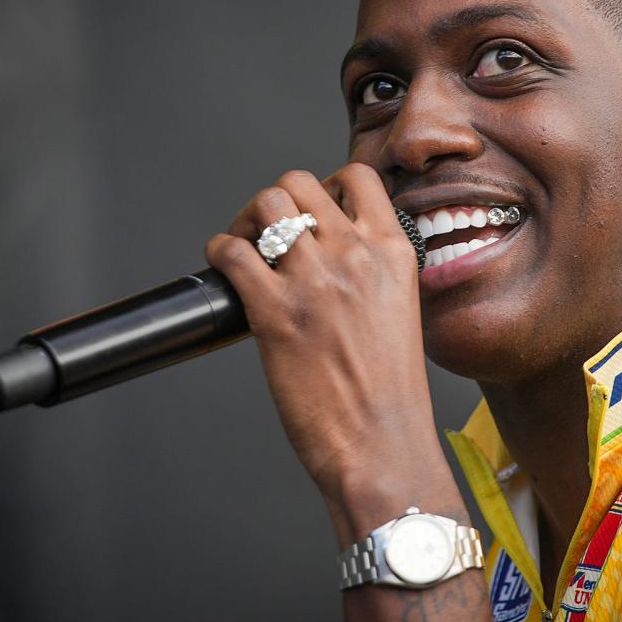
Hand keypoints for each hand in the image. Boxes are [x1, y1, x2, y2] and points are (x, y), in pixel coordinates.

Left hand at [205, 164, 445, 515]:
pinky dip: (221, 252)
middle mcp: (356, 255)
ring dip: (247, 219)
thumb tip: (334, 259)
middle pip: (300, 183)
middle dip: (278, 201)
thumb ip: (373, 276)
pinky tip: (227, 271)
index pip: (360, 178)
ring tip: (247, 247)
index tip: (313, 208)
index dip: (327, 184)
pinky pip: (233, 251)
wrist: (382, 444)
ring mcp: (315, 280)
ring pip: (267, 204)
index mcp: (394, 254)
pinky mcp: (275, 310)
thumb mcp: (400, 313)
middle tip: (269, 230)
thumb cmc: (391, 395)